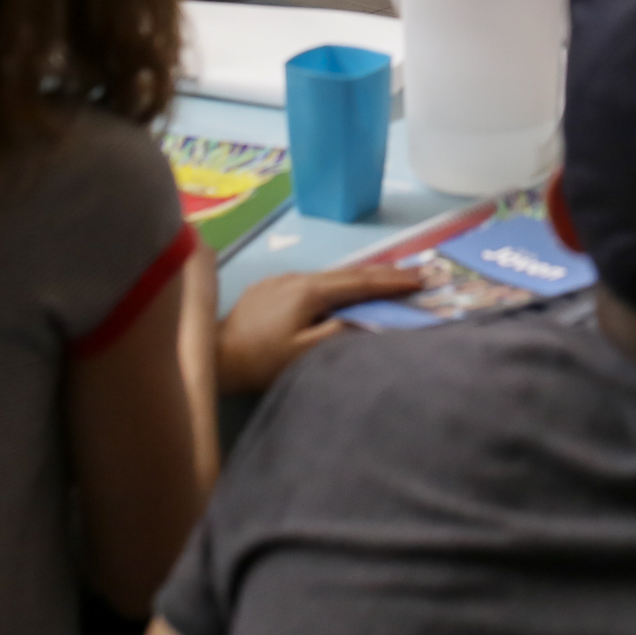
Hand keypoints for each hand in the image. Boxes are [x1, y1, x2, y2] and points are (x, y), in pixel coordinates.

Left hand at [216, 264, 426, 394]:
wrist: (214, 355)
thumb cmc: (260, 361)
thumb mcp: (303, 355)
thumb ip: (338, 334)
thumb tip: (368, 318)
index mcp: (310, 291)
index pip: (361, 282)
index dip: (393, 281)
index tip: (421, 279)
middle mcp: (298, 277)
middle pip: (349, 273)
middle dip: (384, 273)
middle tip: (416, 273)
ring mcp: (283, 280)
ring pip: (330, 276)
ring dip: (360, 277)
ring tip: (386, 279)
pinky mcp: (270, 288)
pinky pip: (313, 281)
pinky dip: (336, 284)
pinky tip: (341, 290)